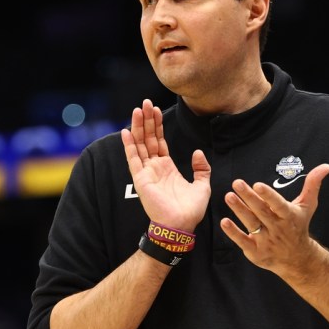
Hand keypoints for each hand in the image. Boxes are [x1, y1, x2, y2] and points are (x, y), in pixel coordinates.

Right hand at [121, 99, 210, 231]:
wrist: (181, 225)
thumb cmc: (190, 210)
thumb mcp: (202, 185)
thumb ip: (201, 168)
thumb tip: (197, 152)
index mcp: (167, 167)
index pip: (159, 141)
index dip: (157, 125)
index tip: (155, 109)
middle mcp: (154, 167)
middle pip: (148, 138)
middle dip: (146, 120)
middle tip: (145, 102)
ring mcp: (146, 172)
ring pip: (140, 144)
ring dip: (138, 127)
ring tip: (137, 109)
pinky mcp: (140, 179)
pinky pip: (133, 159)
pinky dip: (129, 145)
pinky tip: (125, 131)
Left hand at [220, 164, 328, 277]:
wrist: (297, 259)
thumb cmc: (299, 226)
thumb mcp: (307, 206)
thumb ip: (312, 185)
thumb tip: (326, 166)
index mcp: (289, 216)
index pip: (278, 205)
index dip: (269, 196)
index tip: (258, 184)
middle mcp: (278, 228)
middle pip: (261, 212)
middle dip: (249, 197)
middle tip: (236, 183)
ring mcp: (266, 241)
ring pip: (251, 224)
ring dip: (239, 210)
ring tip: (228, 196)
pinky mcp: (256, 252)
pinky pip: (243, 241)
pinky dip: (233, 233)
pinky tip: (224, 221)